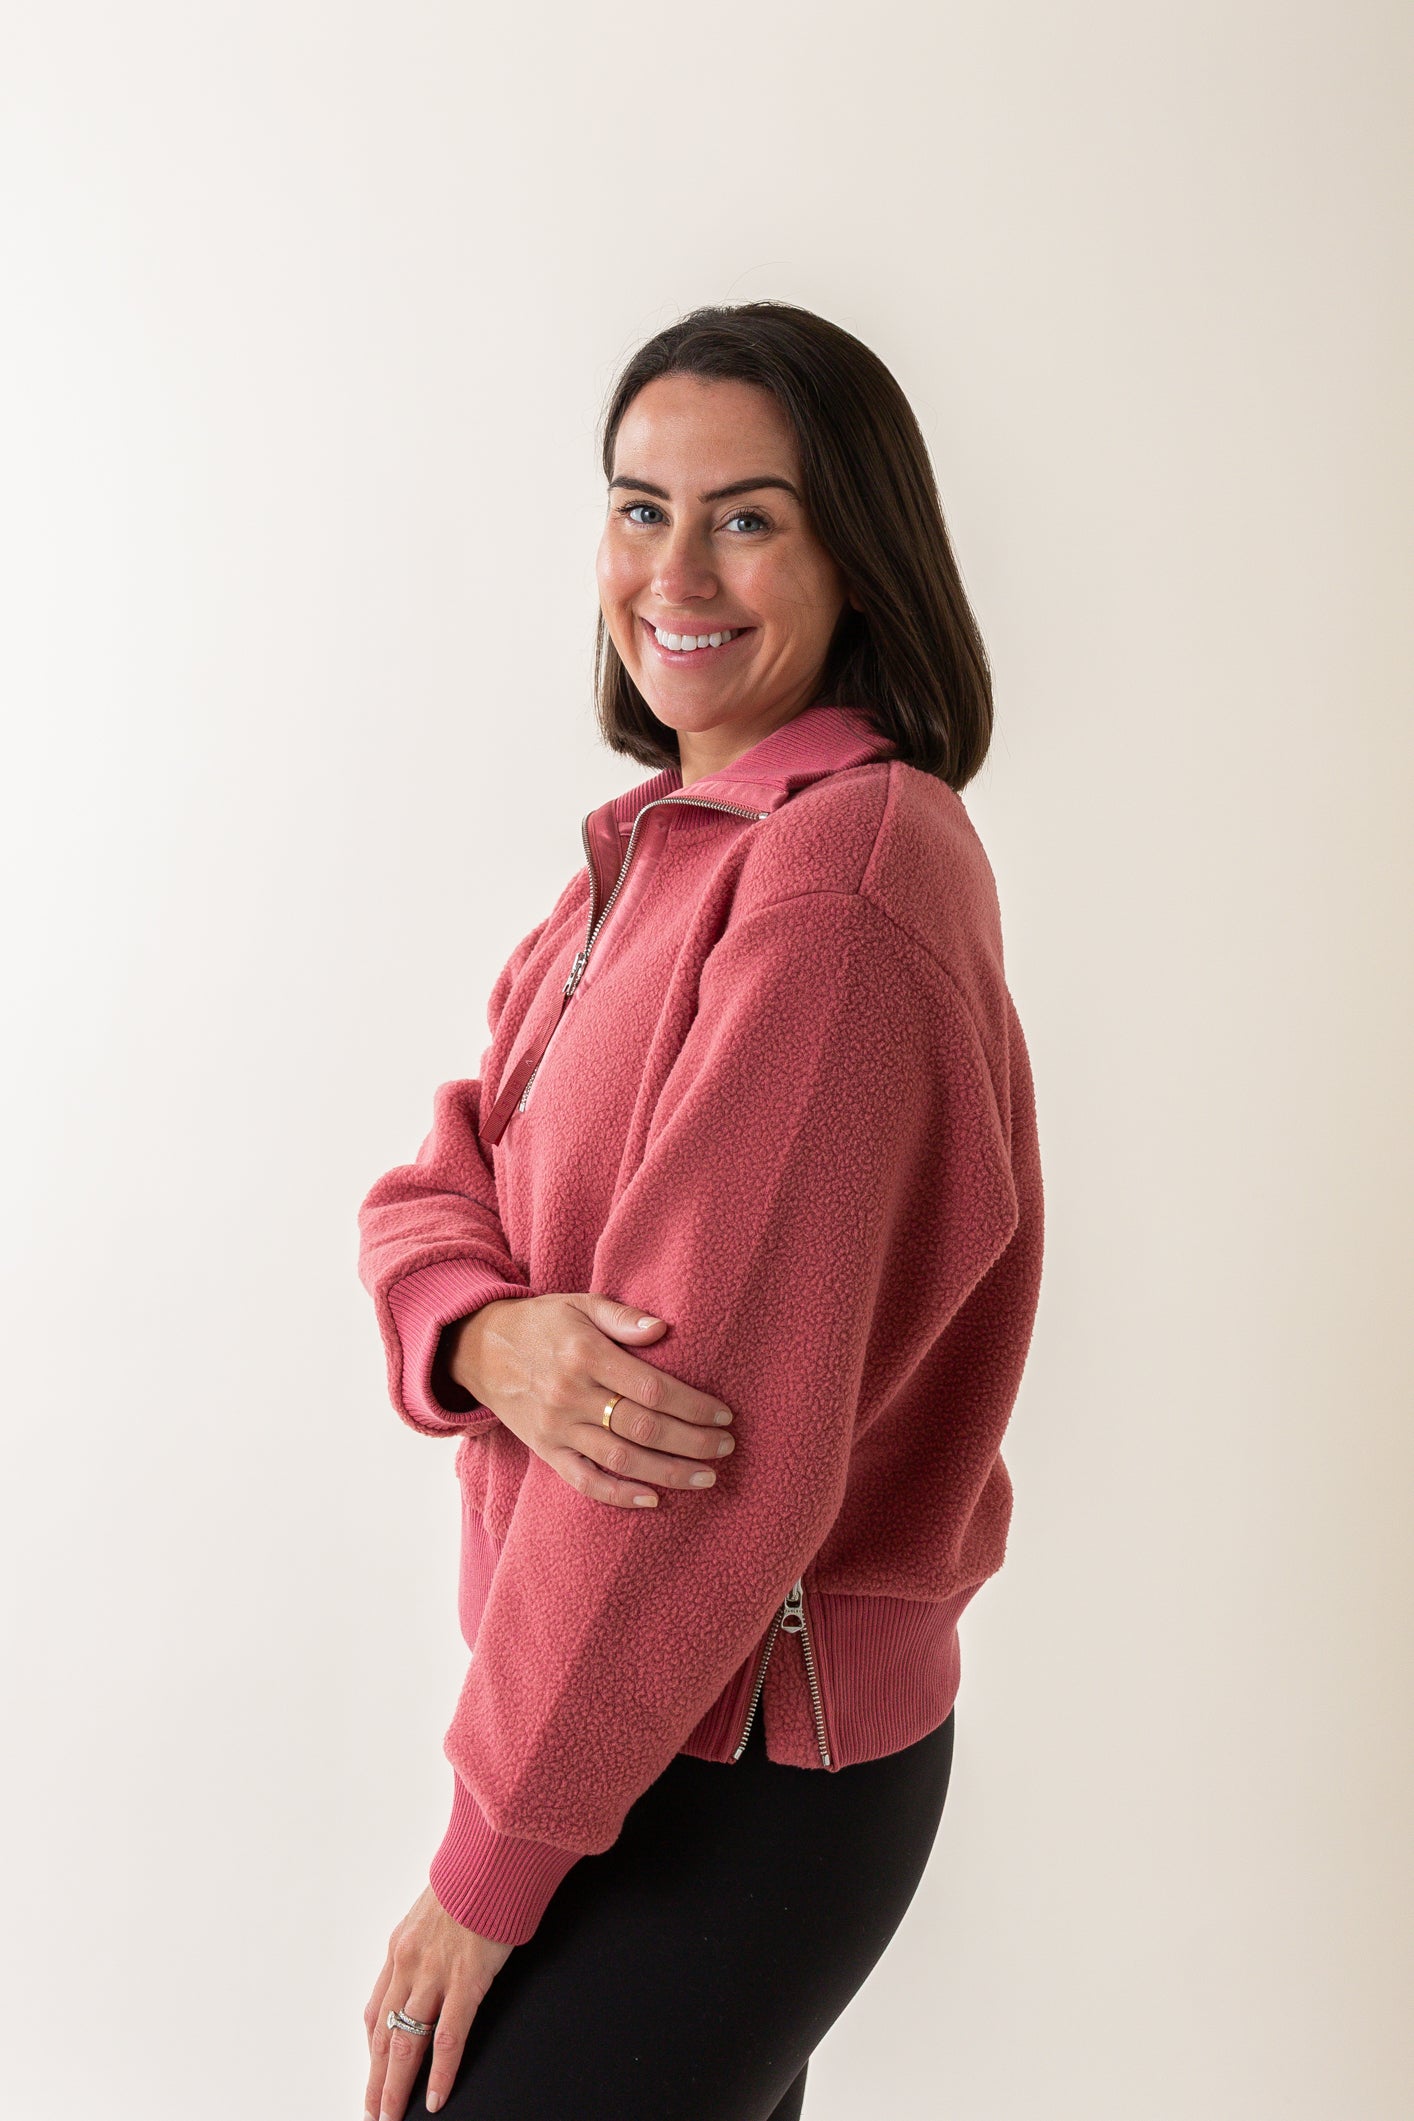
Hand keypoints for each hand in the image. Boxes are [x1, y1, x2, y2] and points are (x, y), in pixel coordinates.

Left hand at [363, 1885, 512, 2117]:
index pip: (377, 2011)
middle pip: (383, 2034)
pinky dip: (439, 2072)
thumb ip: (426, 1942)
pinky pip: (447, 2037)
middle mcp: (408, 1964)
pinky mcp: (466, 1979)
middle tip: (373, 2112)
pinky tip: (435, 2097)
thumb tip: (429, 1962)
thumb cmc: (472, 1879)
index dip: (373, 2050)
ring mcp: (435, 1974)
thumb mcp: (435, 1910)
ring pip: (406, 2043)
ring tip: (391, 2117)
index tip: (372, 2073)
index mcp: (401, 1948)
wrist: (493, 1857)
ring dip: (395, 2086)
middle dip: (376, 2079)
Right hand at [446, 1291, 736, 1507]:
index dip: (693, 1405)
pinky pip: (584, 1481)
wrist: (480, 1349)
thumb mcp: (579, 1304)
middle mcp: (571, 1395)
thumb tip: (663, 1329)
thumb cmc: (542, 1323)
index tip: (723, 1414)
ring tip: (707, 1477)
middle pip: (643, 1428)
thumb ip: (622, 1316)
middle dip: (692, 1442)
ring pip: (621, 1459)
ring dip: (668, 1473)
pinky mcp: (546, 1451)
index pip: (651, 1389)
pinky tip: (653, 1499)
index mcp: (585, 1354)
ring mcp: (557, 1428)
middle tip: (726, 1447)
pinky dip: (619, 1495)